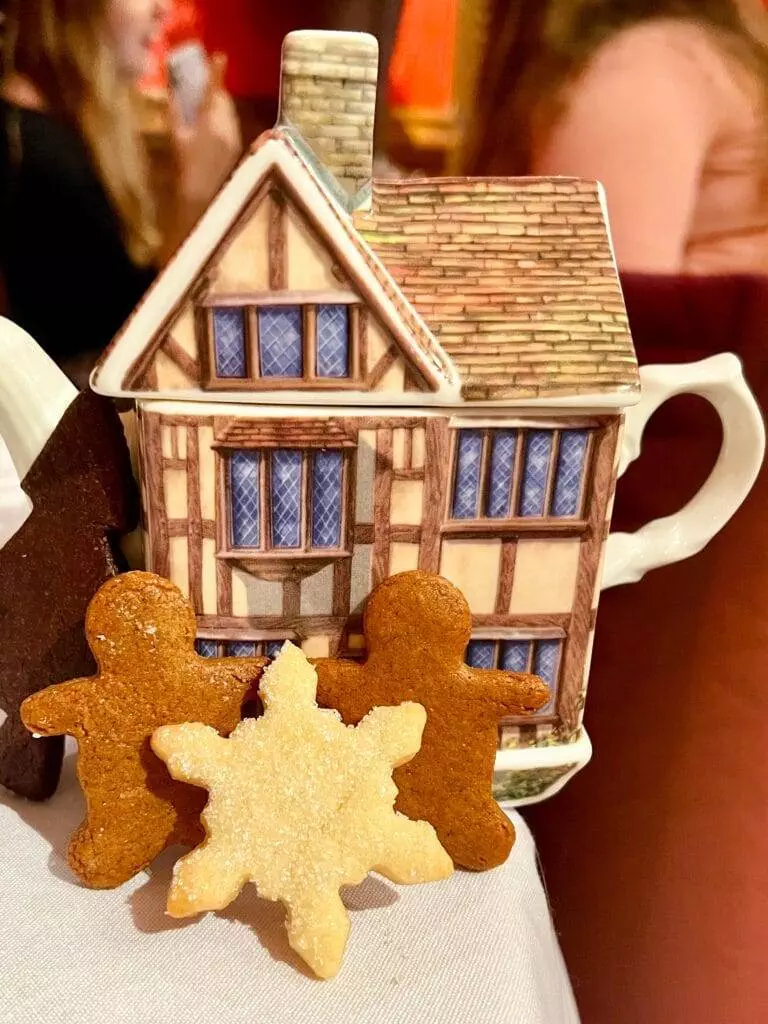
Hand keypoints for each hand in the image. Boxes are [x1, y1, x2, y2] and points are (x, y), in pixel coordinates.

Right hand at [171, 53, 241, 210]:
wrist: (203, 194)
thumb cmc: (184, 166)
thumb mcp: (176, 136)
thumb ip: (174, 110)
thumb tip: (172, 88)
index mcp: (209, 121)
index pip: (214, 90)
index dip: (216, 72)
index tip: (220, 55)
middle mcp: (227, 126)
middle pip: (224, 98)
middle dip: (215, 90)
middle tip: (202, 88)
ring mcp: (235, 136)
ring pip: (229, 111)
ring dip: (219, 105)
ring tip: (205, 108)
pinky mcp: (238, 145)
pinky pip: (232, 124)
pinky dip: (223, 118)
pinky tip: (212, 126)